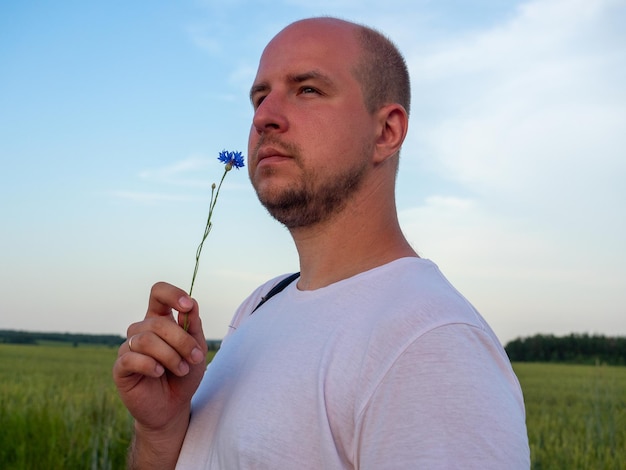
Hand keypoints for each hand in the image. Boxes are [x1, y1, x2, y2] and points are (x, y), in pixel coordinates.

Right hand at [112, 282, 207, 460]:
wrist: (173, 407)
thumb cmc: (184, 375)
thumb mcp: (196, 350)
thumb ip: (193, 327)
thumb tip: (191, 304)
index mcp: (159, 320)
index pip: (158, 293)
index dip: (172, 294)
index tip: (188, 306)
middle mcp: (141, 330)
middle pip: (157, 322)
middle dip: (182, 340)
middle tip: (196, 357)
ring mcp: (128, 348)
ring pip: (146, 339)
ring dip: (170, 355)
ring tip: (182, 370)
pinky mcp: (120, 368)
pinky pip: (131, 358)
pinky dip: (150, 365)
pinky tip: (159, 373)